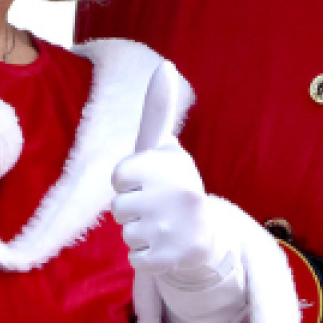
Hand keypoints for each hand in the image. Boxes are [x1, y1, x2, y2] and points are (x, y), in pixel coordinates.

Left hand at [112, 62, 221, 277]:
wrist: (204, 233)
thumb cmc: (172, 183)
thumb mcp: (164, 147)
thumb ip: (159, 110)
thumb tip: (166, 63)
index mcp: (170, 165)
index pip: (118, 176)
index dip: (128, 182)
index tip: (149, 182)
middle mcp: (176, 194)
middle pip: (118, 208)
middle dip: (132, 210)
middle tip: (157, 208)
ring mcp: (174, 228)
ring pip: (126, 234)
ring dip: (139, 234)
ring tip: (162, 227)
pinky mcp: (172, 259)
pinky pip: (135, 259)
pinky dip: (146, 257)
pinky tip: (165, 247)